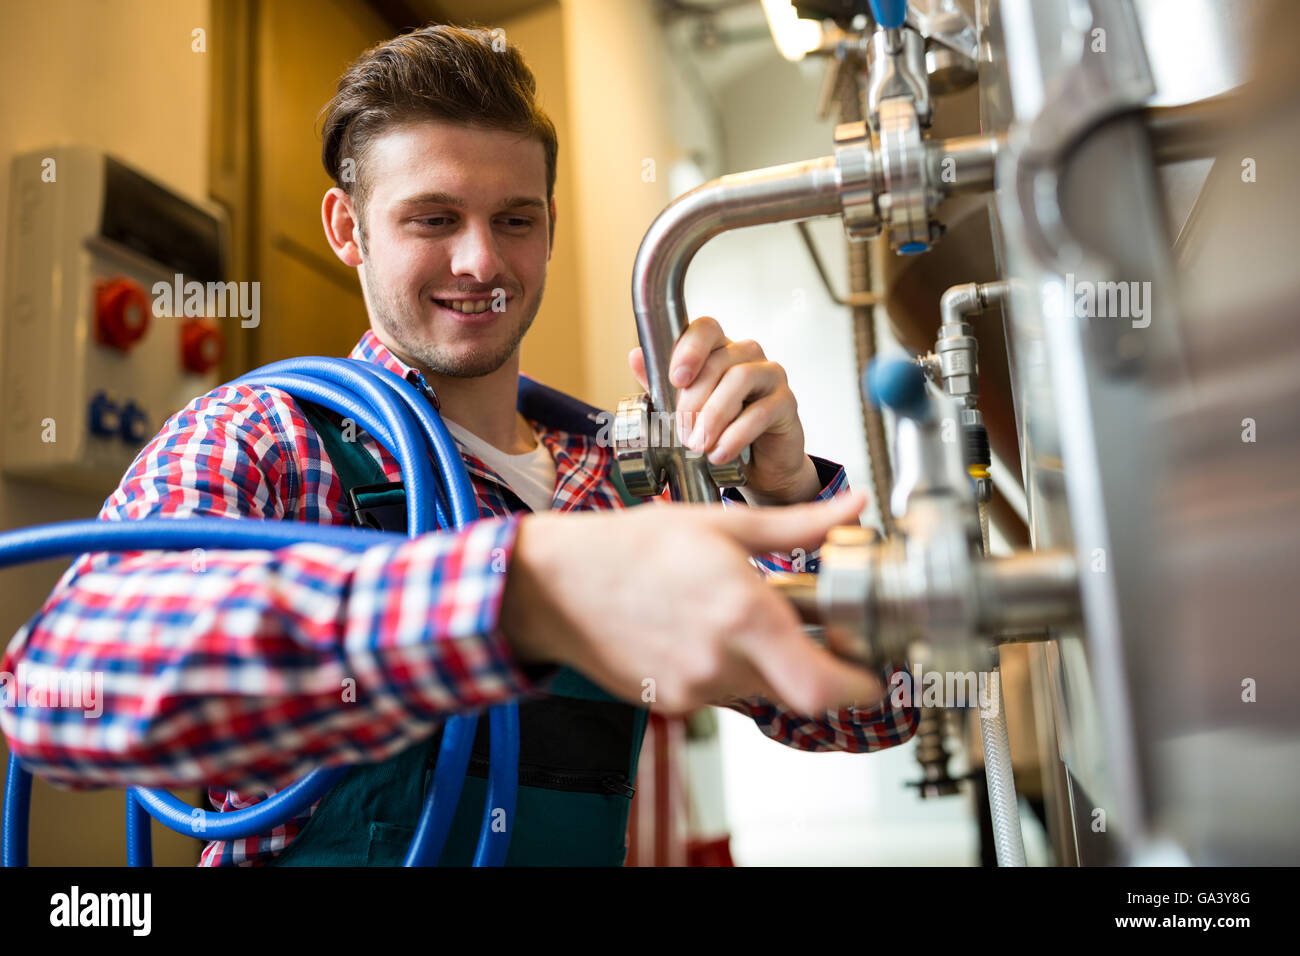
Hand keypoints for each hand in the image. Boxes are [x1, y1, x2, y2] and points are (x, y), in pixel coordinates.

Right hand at [500, 490, 882, 715]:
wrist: (555, 585)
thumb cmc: (629, 549)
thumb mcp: (720, 525)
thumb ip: (797, 525)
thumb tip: (851, 505)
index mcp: (743, 613)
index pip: (822, 686)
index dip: (858, 688)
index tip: (872, 671)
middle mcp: (721, 660)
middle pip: (796, 688)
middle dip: (812, 665)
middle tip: (815, 638)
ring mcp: (693, 688)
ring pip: (757, 688)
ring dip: (762, 661)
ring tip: (730, 615)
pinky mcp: (670, 701)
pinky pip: (718, 692)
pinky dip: (722, 666)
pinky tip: (694, 629)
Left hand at [629, 316, 820, 504]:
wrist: (758, 468)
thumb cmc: (720, 431)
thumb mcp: (683, 410)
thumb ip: (660, 385)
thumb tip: (635, 356)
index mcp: (719, 351)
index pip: (706, 328)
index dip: (689, 348)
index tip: (675, 378)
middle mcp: (747, 356)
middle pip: (719, 359)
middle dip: (694, 398)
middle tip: (681, 431)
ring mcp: (770, 376)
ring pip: (740, 378)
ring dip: (714, 415)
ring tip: (698, 445)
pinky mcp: (786, 403)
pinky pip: (761, 411)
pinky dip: (735, 435)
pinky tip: (719, 454)